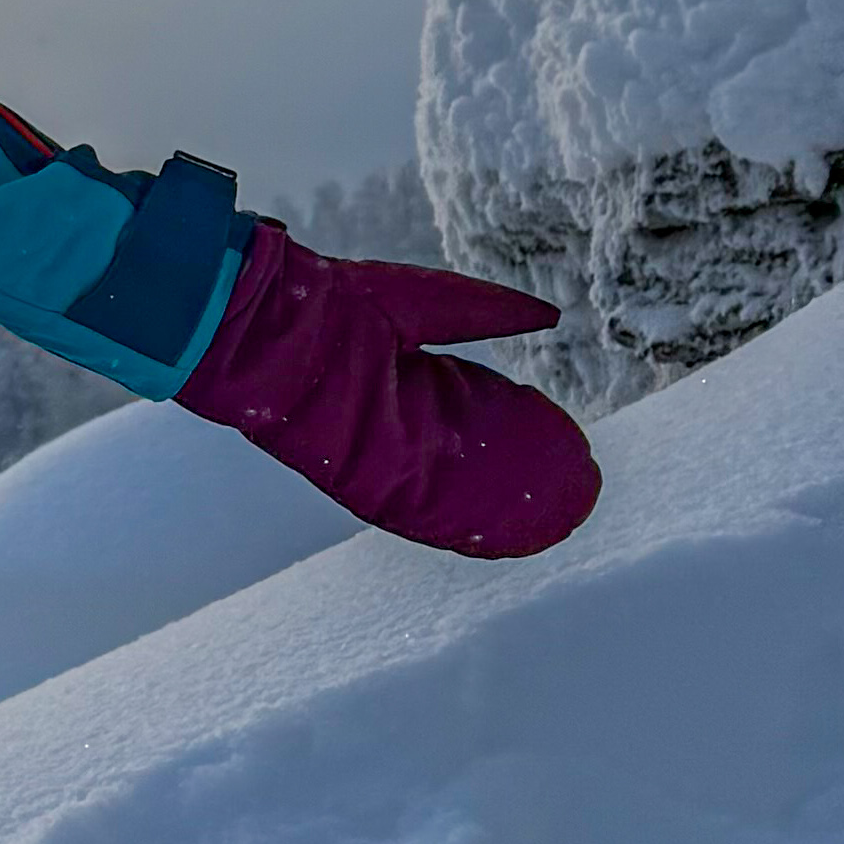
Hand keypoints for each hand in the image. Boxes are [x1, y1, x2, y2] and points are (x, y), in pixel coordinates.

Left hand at [173, 224, 599, 560]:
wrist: (274, 323)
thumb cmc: (337, 302)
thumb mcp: (433, 304)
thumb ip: (490, 314)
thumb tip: (554, 314)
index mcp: (404, 380)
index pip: (468, 412)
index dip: (510, 425)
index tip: (553, 435)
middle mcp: (393, 423)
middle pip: (465, 460)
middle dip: (513, 478)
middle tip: (569, 491)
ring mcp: (377, 454)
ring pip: (448, 494)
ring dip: (496, 511)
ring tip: (555, 524)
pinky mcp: (359, 481)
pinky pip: (415, 514)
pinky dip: (457, 527)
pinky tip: (503, 540)